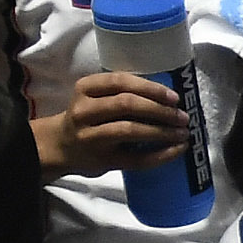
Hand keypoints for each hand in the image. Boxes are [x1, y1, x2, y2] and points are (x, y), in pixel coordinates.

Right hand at [33, 68, 190, 179]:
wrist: (59, 147)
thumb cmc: (87, 118)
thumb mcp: (94, 97)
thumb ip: (120, 92)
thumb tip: (168, 96)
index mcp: (85, 89)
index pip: (120, 82)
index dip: (150, 88)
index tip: (173, 96)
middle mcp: (84, 111)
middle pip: (127, 104)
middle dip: (160, 110)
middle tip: (182, 116)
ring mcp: (91, 137)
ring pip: (130, 130)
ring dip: (162, 131)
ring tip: (183, 133)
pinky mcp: (102, 160)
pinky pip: (136, 159)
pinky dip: (161, 155)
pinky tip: (177, 150)